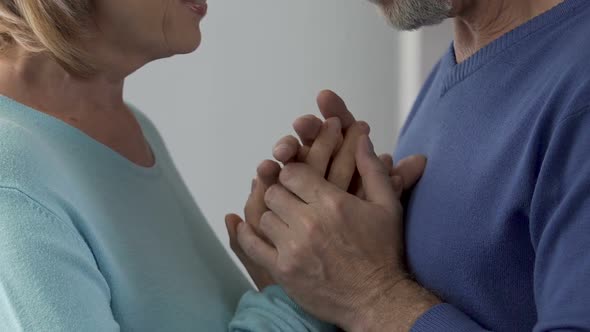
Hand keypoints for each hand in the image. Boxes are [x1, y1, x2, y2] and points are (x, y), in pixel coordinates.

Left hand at [236, 136, 439, 330]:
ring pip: (264, 216)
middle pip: (275, 192)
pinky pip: (252, 245)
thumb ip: (372, 169)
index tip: (298, 179)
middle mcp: (309, 222)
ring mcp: (293, 247)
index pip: (293, 172)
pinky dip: (246, 234)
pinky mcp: (283, 270)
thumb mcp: (387, 206)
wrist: (376, 299)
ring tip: (283, 219)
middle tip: (290, 199)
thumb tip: (362, 138)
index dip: (293, 173)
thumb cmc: (383, 253)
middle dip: (282, 192)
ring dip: (272, 215)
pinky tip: (247, 228)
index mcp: (332, 202)